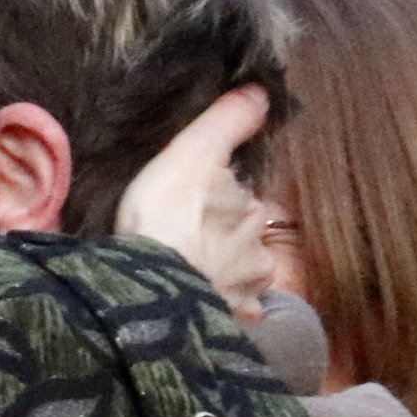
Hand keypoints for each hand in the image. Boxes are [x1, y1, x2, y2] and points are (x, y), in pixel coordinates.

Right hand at [113, 85, 276, 310]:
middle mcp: (258, 251)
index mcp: (252, 209)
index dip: (226, 199)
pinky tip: (203, 305)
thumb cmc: (168, 214)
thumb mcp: (193, 152)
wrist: (152, 286)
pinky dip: (222, 308)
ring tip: (197, 273)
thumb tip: (264, 93)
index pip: (245, 199)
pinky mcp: (229, 323)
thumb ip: (227, 122)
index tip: (202, 202)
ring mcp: (246, 291)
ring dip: (229, 274)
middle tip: (197, 238)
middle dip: (232, 239)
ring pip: (244, 277)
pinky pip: (232, 313)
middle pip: (247, 240)